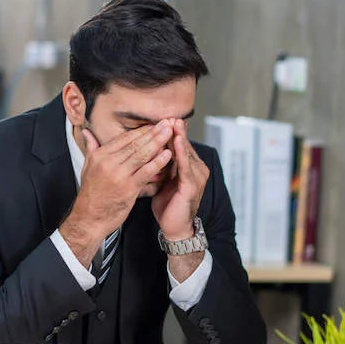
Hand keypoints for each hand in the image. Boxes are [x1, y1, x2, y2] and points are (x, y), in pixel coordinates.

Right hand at [59, 122, 173, 265]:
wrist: (89, 218)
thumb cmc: (91, 194)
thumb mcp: (87, 168)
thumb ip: (91, 148)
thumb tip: (87, 132)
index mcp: (100, 156)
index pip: (124, 138)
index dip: (141, 131)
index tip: (154, 124)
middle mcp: (108, 162)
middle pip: (135, 143)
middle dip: (153, 132)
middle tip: (167, 123)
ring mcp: (119, 175)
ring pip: (142, 154)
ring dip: (158, 142)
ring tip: (170, 133)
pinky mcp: (128, 188)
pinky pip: (146, 172)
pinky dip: (158, 162)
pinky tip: (168, 155)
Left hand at [151, 119, 208, 240]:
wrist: (174, 228)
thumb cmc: (168, 205)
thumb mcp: (163, 180)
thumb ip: (161, 165)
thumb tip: (148, 149)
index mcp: (190, 167)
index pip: (179, 145)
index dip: (172, 132)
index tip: (162, 118)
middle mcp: (197, 169)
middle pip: (184, 146)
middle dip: (176, 131)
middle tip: (169, 115)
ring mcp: (197, 177)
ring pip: (185, 153)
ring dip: (179, 138)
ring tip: (173, 123)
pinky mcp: (192, 186)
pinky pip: (185, 166)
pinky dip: (180, 153)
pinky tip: (175, 142)